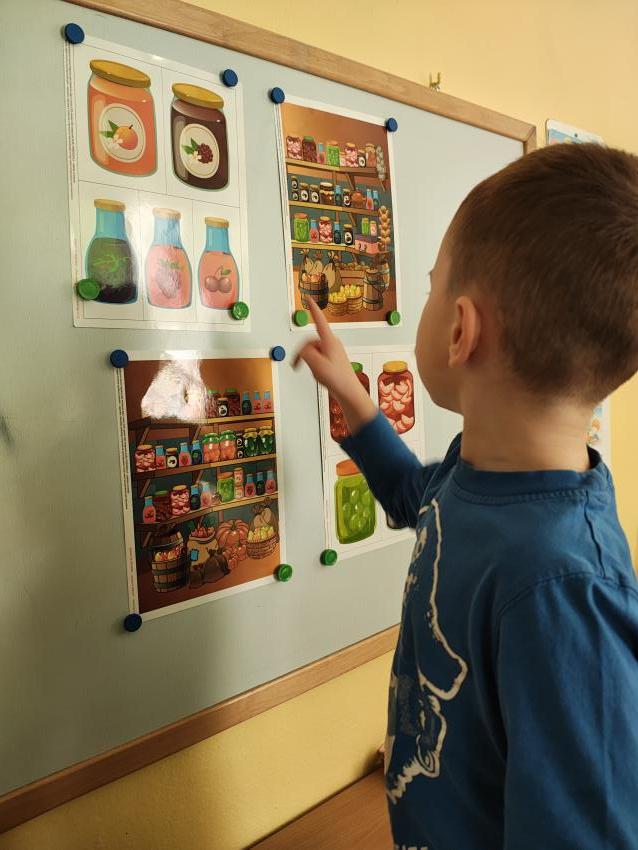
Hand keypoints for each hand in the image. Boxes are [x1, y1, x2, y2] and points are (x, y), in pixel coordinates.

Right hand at [294, 298, 376, 433]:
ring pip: (312, 351)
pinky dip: (314, 366)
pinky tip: (320, 375)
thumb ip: (306, 353)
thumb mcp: (316, 364)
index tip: (309, 299)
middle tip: (295, 365)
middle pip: (310, 341)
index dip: (313, 309)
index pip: (320, 320)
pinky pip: (317, 358)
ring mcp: (332, 351)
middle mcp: (332, 344)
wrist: (349, 392)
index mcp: (330, 341)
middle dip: (302, 352)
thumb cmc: (337, 379)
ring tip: (315, 373)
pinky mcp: (332, 359)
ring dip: (309, 361)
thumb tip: (303, 349)